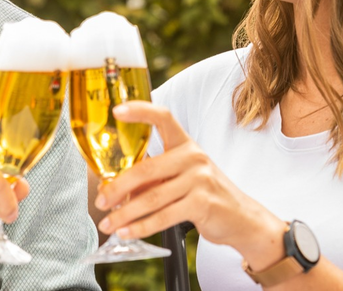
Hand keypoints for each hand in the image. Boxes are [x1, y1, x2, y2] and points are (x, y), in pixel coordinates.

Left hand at [94, 101, 284, 257]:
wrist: (242, 218)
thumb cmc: (205, 194)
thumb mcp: (181, 178)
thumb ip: (153, 178)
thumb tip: (114, 190)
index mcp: (185, 144)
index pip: (163, 117)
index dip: (140, 111)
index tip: (117, 111)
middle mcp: (193, 157)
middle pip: (146, 168)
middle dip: (118, 187)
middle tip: (101, 200)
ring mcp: (199, 179)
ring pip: (152, 197)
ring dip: (125, 214)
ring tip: (108, 223)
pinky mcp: (202, 203)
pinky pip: (164, 216)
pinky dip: (142, 227)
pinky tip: (127, 232)